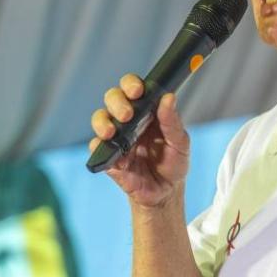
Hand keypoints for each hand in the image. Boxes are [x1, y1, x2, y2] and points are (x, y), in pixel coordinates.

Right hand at [89, 74, 190, 207]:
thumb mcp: (180, 142)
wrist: (165, 192)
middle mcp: (129, 119)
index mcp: (147, 110)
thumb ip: (172, 121)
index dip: (131, 84)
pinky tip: (115, 155)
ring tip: (112, 132)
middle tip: (127, 114)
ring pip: (100, 119)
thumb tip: (169, 97)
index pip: (133, 88)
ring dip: (103, 122)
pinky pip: (97, 148)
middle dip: (117, 102)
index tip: (137, 91)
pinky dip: (101, 148)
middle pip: (113, 98)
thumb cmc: (173, 162)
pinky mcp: (109, 156)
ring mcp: (116, 137)